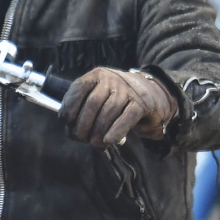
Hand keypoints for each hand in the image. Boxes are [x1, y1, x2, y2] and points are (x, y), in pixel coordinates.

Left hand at [59, 68, 176, 148]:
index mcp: (97, 75)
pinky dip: (116, 131)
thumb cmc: (118, 100)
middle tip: (80, 139)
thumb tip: (72, 128)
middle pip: (93, 103)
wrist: (152, 94)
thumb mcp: (100, 95)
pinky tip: (108, 141)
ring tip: (95, 144)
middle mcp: (112, 79)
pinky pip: (127, 118)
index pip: (78, 88)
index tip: (67, 124)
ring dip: (98, 132)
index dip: (69, 108)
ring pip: (109, 112)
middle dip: (83, 125)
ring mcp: (128, 90)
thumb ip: (84, 107)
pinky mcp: (141, 104)